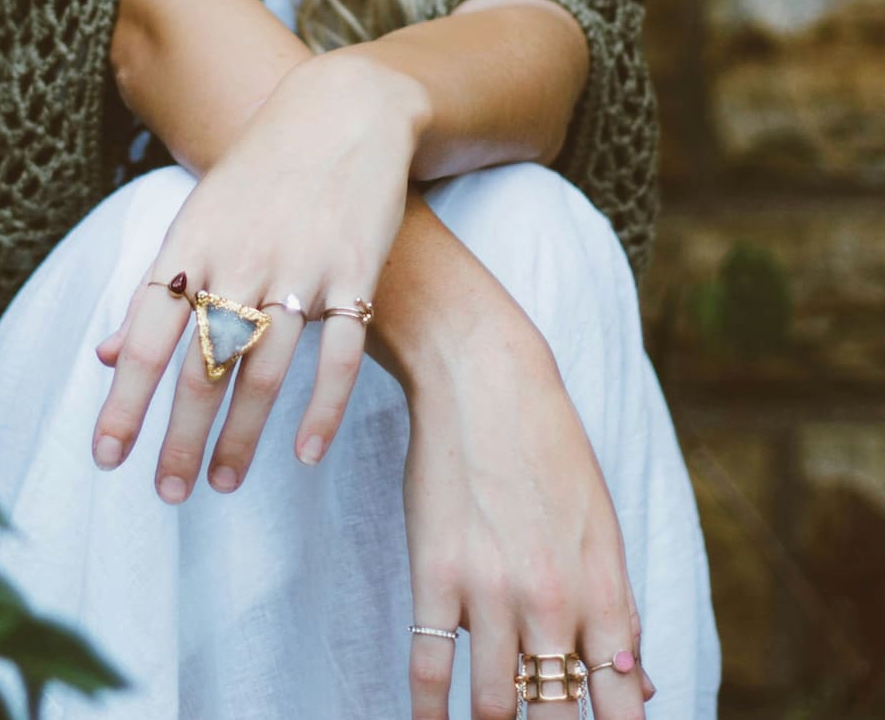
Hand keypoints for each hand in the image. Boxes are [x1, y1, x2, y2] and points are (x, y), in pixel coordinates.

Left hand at [90, 54, 428, 501]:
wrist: (341, 112)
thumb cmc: (257, 175)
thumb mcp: (194, 221)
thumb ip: (154, 292)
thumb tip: (105, 356)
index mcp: (190, 247)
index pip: (146, 340)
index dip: (124, 402)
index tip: (107, 458)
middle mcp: (239, 260)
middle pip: (201, 367)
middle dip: (178, 438)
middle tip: (166, 494)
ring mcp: (299, 267)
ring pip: (264, 371)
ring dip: (241, 436)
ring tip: (224, 483)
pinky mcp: (355, 272)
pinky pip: (339, 354)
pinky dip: (323, 408)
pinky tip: (306, 454)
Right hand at [401, 298, 655, 718]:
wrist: (485, 382)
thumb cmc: (548, 449)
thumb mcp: (601, 526)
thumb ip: (617, 608)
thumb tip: (639, 682)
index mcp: (605, 590)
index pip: (623, 700)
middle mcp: (554, 602)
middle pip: (556, 714)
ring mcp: (492, 593)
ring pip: (494, 704)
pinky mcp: (436, 576)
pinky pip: (430, 668)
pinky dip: (428, 710)